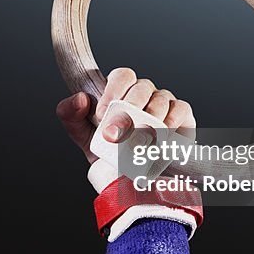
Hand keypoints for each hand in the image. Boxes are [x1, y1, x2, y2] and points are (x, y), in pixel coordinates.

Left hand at [56, 68, 194, 162]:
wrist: (128, 177)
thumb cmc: (105, 150)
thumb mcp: (80, 133)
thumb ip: (70, 113)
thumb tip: (81, 99)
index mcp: (121, 91)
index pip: (123, 76)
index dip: (114, 91)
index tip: (103, 113)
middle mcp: (144, 93)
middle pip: (143, 87)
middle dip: (130, 109)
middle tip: (120, 132)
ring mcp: (164, 104)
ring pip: (161, 99)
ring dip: (150, 119)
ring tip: (139, 140)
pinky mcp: (183, 117)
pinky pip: (182, 109)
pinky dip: (172, 121)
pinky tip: (163, 135)